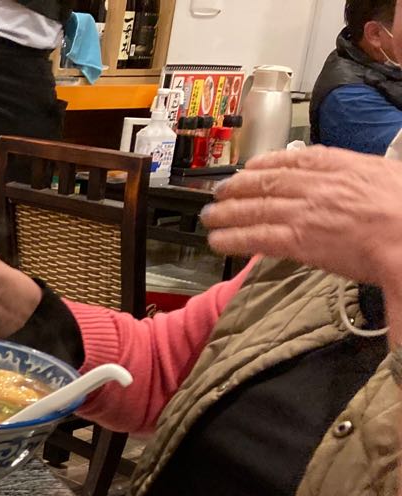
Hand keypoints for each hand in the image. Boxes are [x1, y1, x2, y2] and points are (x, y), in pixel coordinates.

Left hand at [202, 146, 401, 294]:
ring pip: (255, 208)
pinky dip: (233, 238)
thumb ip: (363, 176)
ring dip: (227, 212)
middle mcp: (318, 185)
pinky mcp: (298, 240)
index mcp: (345, 166)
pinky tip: (218, 240)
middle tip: (220, 190)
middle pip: (268, 181)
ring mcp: (305, 212)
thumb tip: (355, 181)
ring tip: (209, 215)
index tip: (253, 165)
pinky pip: (256, 237)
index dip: (269, 161)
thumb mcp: (390, 178)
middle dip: (239, 186)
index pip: (298, 157)